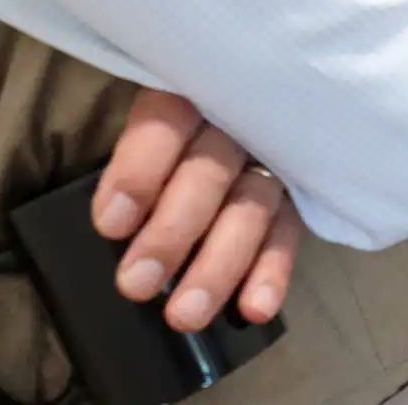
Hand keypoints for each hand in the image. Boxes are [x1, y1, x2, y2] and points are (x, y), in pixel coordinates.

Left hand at [93, 89, 300, 330]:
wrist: (229, 118)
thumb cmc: (167, 134)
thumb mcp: (145, 130)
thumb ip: (134, 165)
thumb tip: (113, 224)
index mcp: (189, 93)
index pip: (167, 121)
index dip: (141, 171)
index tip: (112, 225)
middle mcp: (238, 118)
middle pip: (210, 170)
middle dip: (173, 231)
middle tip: (137, 284)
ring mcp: (273, 154)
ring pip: (251, 206)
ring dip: (220, 263)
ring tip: (186, 314)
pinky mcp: (295, 190)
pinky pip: (288, 229)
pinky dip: (273, 269)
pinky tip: (255, 307)